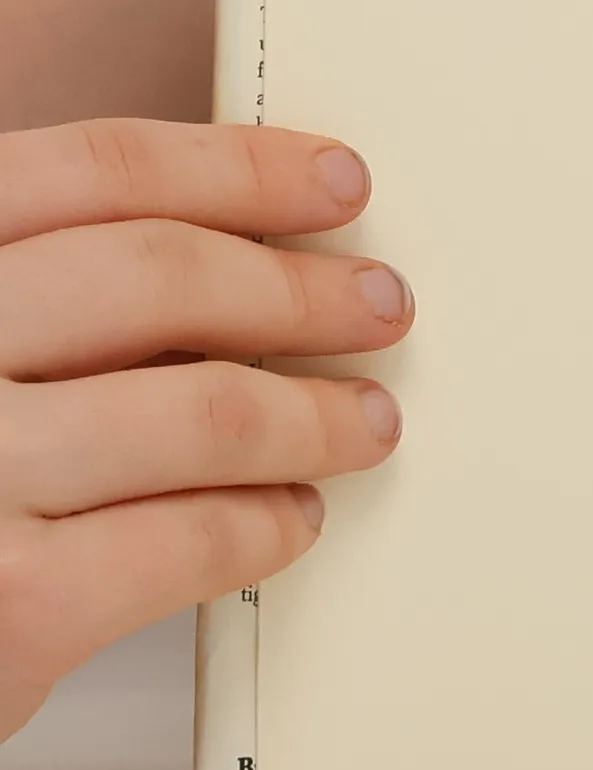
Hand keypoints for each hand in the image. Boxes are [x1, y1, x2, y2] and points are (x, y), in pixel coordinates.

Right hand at [0, 121, 410, 740]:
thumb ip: (51, 293)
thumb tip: (252, 259)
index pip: (97, 172)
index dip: (240, 171)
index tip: (338, 181)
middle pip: (163, 274)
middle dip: (301, 290)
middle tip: (378, 305)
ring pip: (204, 409)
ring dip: (315, 416)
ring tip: (364, 422)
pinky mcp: (10, 599)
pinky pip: (189, 538)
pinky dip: (264, 523)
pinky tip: (289, 517)